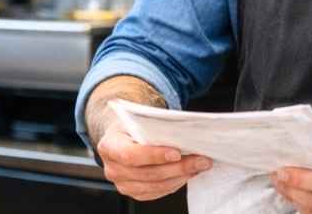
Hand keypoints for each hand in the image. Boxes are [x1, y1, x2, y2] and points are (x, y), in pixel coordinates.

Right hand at [97, 121, 212, 200]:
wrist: (123, 136)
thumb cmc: (134, 125)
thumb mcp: (140, 118)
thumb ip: (157, 126)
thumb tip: (188, 132)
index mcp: (109, 146)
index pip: (130, 155)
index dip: (154, 156)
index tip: (177, 153)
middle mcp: (112, 168)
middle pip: (147, 173)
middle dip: (178, 167)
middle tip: (202, 159)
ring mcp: (122, 183)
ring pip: (155, 186)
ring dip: (181, 176)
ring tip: (199, 166)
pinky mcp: (133, 192)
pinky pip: (156, 192)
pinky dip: (175, 183)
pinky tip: (188, 173)